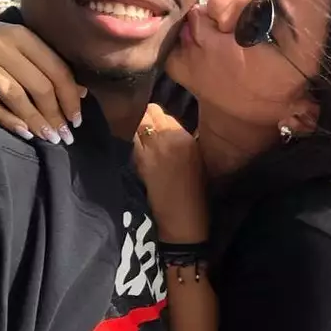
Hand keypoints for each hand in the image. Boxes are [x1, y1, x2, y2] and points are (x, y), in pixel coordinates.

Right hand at [0, 17, 85, 142]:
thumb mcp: (18, 43)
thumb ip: (46, 63)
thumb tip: (82, 91)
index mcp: (21, 36)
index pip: (56, 69)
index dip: (70, 97)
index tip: (77, 119)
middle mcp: (1, 46)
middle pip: (38, 85)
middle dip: (56, 114)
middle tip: (66, 136)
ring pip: (15, 96)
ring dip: (36, 121)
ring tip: (50, 138)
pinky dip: (7, 119)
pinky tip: (23, 132)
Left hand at [133, 104, 208, 242]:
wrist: (184, 219)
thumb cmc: (198, 190)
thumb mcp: (198, 157)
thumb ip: (183, 138)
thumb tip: (167, 126)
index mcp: (184, 136)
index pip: (160, 111)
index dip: (156, 115)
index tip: (156, 119)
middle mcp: (166, 138)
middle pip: (145, 114)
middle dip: (144, 117)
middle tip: (147, 125)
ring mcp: (150, 151)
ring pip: (135, 127)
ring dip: (137, 130)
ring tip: (143, 137)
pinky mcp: (139, 163)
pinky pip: (132, 144)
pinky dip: (134, 144)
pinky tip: (140, 151)